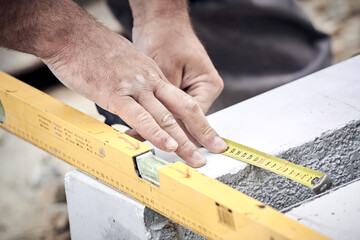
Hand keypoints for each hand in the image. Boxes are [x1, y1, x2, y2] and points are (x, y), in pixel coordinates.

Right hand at [40, 8, 226, 166]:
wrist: (72, 34)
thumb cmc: (94, 49)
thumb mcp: (126, 61)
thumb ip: (136, 81)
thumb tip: (138, 98)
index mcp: (153, 74)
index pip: (181, 101)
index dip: (197, 120)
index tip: (207, 135)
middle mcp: (149, 80)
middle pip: (182, 110)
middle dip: (200, 133)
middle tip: (213, 151)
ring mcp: (134, 87)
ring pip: (165, 116)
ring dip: (182, 141)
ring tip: (195, 159)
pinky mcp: (115, 93)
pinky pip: (139, 116)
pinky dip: (155, 132)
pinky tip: (167, 145)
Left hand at [130, 3, 223, 145]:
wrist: (160, 19)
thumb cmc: (165, 37)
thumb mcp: (166, 71)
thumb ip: (165, 102)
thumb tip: (159, 129)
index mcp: (208, 86)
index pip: (193, 121)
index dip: (176, 136)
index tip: (163, 148)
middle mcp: (202, 91)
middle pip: (186, 123)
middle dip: (170, 137)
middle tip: (156, 154)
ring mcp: (190, 90)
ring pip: (175, 118)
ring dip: (160, 128)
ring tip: (144, 141)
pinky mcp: (177, 88)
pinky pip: (168, 108)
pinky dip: (155, 116)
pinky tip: (141, 126)